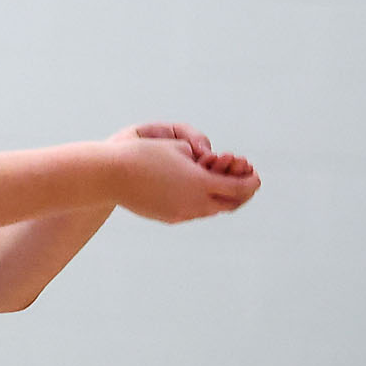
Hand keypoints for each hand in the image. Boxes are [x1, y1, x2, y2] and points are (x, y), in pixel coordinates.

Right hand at [107, 122, 260, 222]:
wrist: (110, 175)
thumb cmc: (143, 153)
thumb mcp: (179, 148)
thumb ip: (203, 159)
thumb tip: (214, 167)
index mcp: (201, 183)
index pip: (239, 188)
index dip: (251, 182)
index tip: (255, 176)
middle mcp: (195, 203)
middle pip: (230, 204)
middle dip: (241, 194)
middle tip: (245, 183)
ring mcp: (181, 213)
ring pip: (212, 210)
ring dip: (220, 198)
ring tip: (221, 185)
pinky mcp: (168, 218)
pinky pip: (193, 212)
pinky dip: (202, 202)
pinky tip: (197, 191)